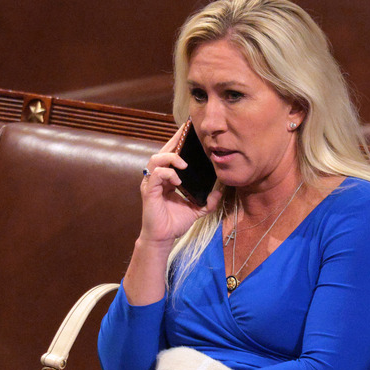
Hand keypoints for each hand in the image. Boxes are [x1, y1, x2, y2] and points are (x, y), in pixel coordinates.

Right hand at [139, 124, 220, 243]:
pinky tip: (178, 179)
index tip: (190, 131)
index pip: (171, 154)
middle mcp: (157, 177)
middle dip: (175, 140)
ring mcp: (151, 183)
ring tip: (184, 163)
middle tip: (187, 132)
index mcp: (167, 178)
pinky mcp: (148, 191)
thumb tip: (220, 191)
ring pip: (156, 159)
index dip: (179, 142)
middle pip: (163, 151)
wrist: (164, 238)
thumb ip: (209, 201)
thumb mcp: (196, 210)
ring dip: (171, 157)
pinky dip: (167, 173)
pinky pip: (155, 175)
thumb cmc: (175, 223)